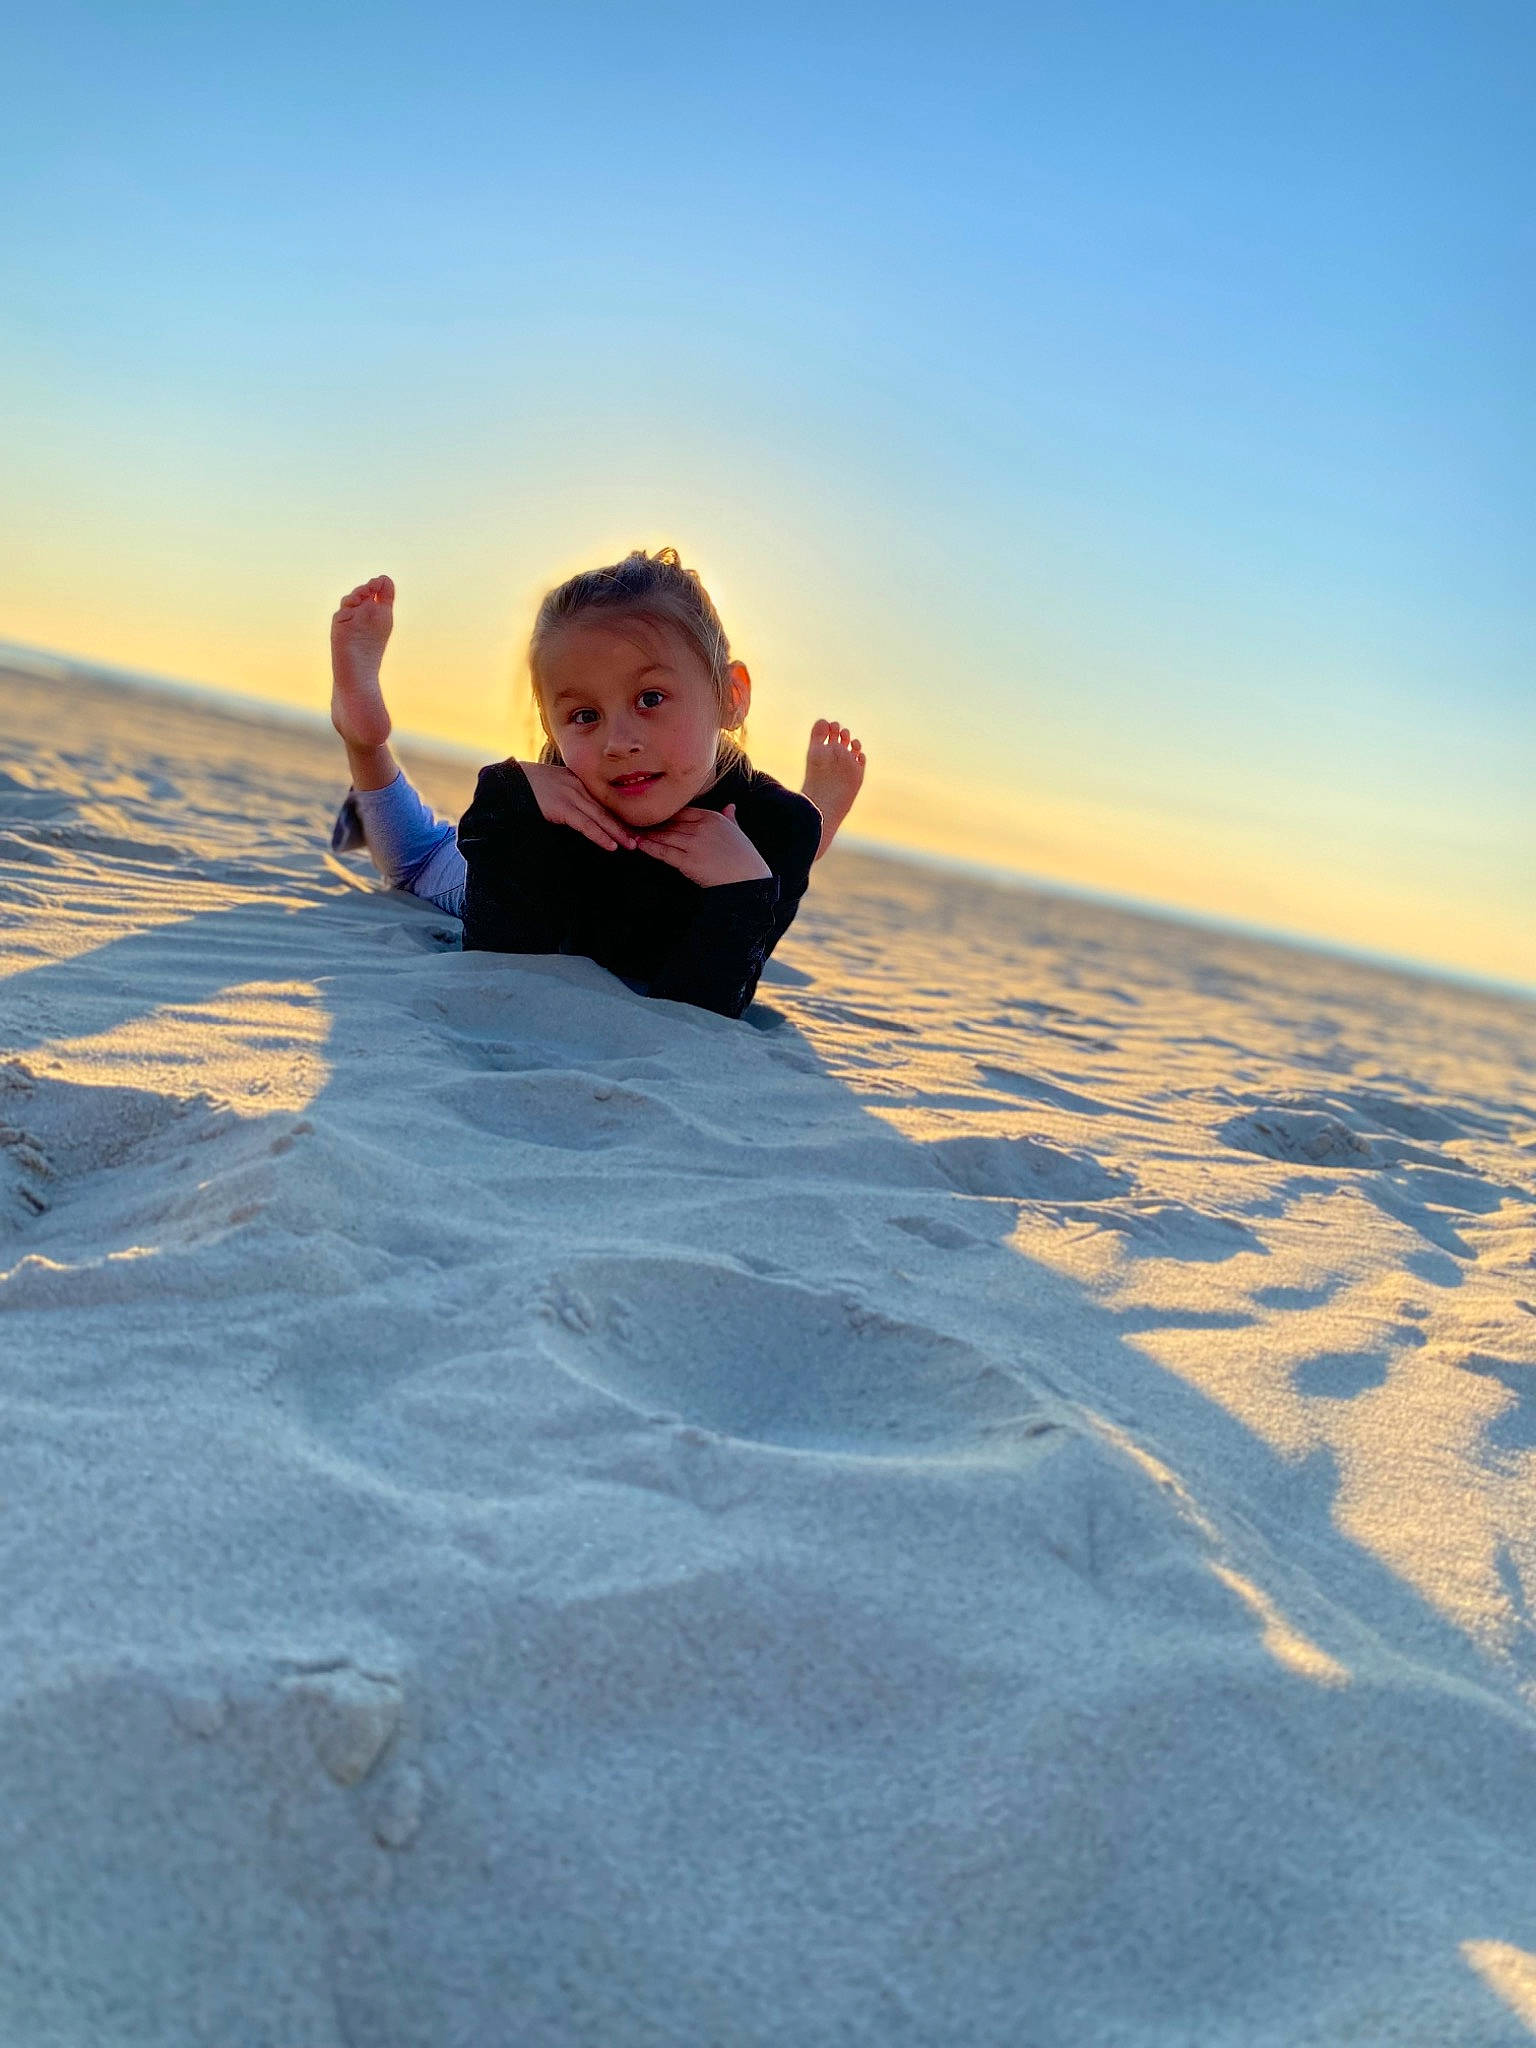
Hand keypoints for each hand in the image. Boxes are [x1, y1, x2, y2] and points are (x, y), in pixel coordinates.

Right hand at [521, 762, 637, 852]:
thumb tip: (577, 812)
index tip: (632, 827)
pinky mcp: (561, 807)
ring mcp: (570, 796)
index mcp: (578, 781)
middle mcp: (578, 786)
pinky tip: (610, 846)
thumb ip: (568, 795)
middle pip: (606, 809)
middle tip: (640, 839)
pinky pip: (585, 825)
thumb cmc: (528, 786)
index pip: (603, 801)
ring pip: (600, 818)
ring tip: (631, 846)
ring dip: (617, 833)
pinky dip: (599, 836)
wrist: (507, 780)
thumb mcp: (553, 787)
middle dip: (624, 825)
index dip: (618, 815)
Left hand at [635, 804, 771, 886]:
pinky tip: (638, 844)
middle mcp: (702, 827)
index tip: (651, 816)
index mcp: (712, 817)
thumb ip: (731, 818)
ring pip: (664, 836)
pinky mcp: (689, 861)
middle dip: (650, 824)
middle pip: (669, 823)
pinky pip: (664, 852)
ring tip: (629, 832)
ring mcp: (695, 844)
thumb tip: (730, 806)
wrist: (749, 881)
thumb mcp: (738, 832)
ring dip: (646, 834)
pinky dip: (649, 848)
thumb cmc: (745, 858)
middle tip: (630, 822)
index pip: (681, 811)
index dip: (665, 815)